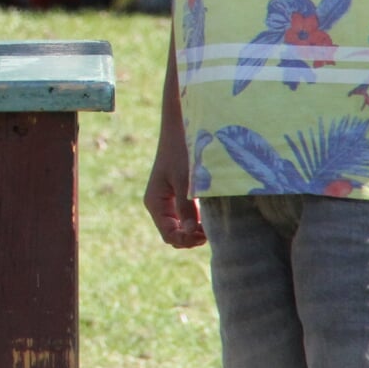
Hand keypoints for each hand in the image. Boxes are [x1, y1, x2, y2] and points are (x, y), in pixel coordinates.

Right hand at [144, 116, 205, 247]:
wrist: (181, 127)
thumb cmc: (182, 151)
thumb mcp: (185, 180)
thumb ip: (186, 207)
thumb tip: (190, 232)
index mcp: (155, 203)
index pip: (169, 235)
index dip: (186, 240)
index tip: (205, 235)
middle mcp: (159, 205)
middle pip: (174, 234)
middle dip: (191, 238)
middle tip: (212, 232)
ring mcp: (168, 201)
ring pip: (181, 228)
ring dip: (195, 231)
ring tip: (213, 225)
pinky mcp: (178, 196)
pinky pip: (187, 218)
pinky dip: (198, 222)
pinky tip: (211, 216)